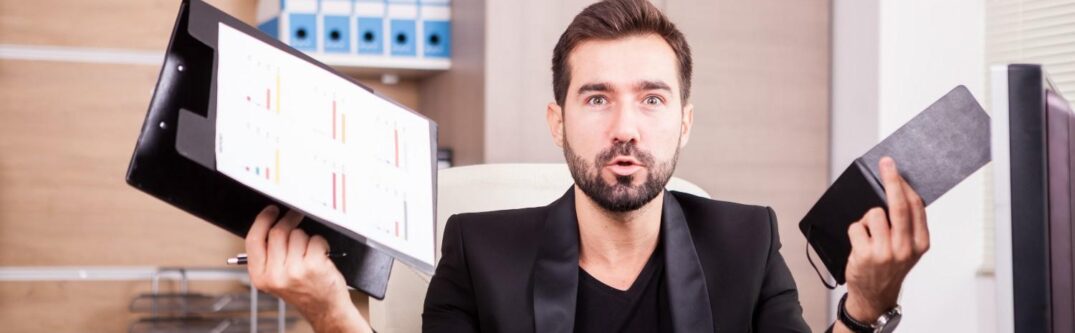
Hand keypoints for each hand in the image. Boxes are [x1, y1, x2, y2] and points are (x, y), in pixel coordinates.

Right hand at [245, 205, 371, 332]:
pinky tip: (320, 256)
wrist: (324, 308)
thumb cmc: (303, 290)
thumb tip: (269, 223)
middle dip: (288, 220)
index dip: (262, 220)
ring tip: (308, 252)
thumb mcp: (275, 278)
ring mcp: (295, 271)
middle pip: (277, 232)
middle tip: (295, 216)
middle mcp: (275, 275)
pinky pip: (315, 239)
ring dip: (306, 238)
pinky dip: (320, 243)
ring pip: (298, 234)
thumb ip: (268, 255)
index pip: (254, 239)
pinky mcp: (313, 266)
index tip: (271, 210)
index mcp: (260, 276)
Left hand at [842, 157, 929, 325]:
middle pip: (898, 205)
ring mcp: (885, 252)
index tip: (895, 168)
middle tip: (886, 164)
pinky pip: (856, 226)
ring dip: (867, 219)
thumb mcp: (909, 249)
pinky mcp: (865, 255)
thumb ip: (908, 225)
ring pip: (873, 214)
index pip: (915, 206)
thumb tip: (898, 190)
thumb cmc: (889, 268)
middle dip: (891, 180)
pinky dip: (855, 230)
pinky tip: (860, 244)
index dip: (904, 184)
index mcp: (920, 243)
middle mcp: (905, 248)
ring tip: (869, 234)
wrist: (874, 296)